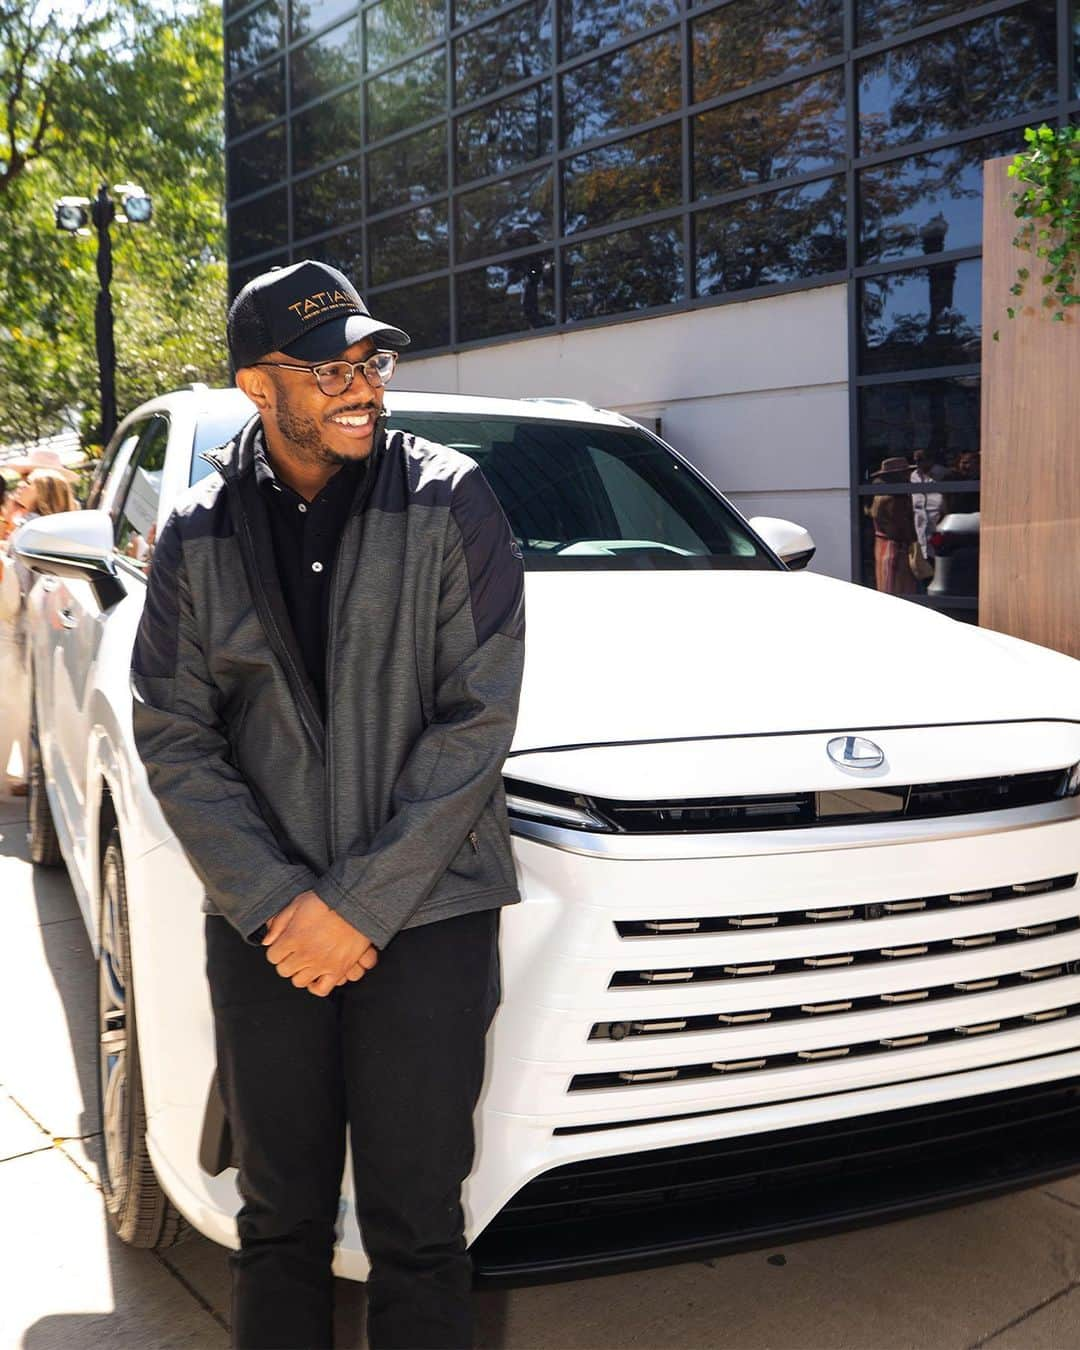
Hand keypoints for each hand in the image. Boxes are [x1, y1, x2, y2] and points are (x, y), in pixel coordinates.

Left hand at [262, 890, 377, 996]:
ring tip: (306, 963)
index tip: (283, 946)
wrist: (356, 904)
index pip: (273, 956)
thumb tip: (267, 941)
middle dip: (286, 962)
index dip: (277, 950)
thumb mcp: (298, 903)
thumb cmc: (327, 900)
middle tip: (294, 954)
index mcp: (293, 938)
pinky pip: (322, 989)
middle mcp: (305, 954)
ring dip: (300, 972)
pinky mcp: (338, 969)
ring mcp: (321, 964)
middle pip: (284, 970)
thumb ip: (279, 922)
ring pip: (299, 981)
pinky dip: (316, 986)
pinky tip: (317, 977)